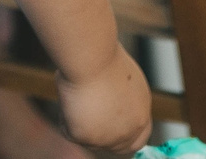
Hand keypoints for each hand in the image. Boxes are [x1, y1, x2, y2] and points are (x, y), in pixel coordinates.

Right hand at [55, 43, 150, 158]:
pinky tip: (69, 95)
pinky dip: (64, 114)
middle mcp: (128, 131)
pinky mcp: (85, 138)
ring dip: (79, 117)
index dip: (124, 136)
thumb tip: (107, 105)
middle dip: (101, 135)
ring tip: (78, 91)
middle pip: (116, 147)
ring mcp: (107, 138)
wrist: (93, 58)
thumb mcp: (122, 81)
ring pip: (87, 135)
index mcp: (141, 114)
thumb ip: (121, 100)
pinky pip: (68, 129)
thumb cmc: (104, 57)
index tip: (109, 127)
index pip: (138, 140)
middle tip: (84, 119)